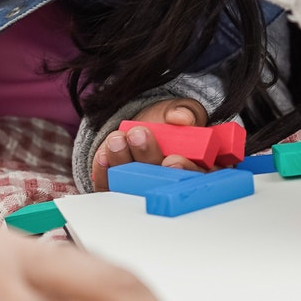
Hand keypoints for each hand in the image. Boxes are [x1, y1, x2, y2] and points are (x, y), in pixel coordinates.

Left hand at [89, 98, 209, 190]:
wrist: (142, 126)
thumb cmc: (168, 122)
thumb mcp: (182, 110)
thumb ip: (185, 111)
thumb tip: (182, 118)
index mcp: (196, 168)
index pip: (197, 177)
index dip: (185, 172)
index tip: (172, 159)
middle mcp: (170, 185)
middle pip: (161, 183)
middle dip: (148, 159)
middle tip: (138, 135)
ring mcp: (143, 190)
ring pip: (133, 186)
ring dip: (123, 162)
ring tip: (117, 138)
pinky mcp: (118, 190)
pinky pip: (110, 188)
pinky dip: (104, 172)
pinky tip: (104, 155)